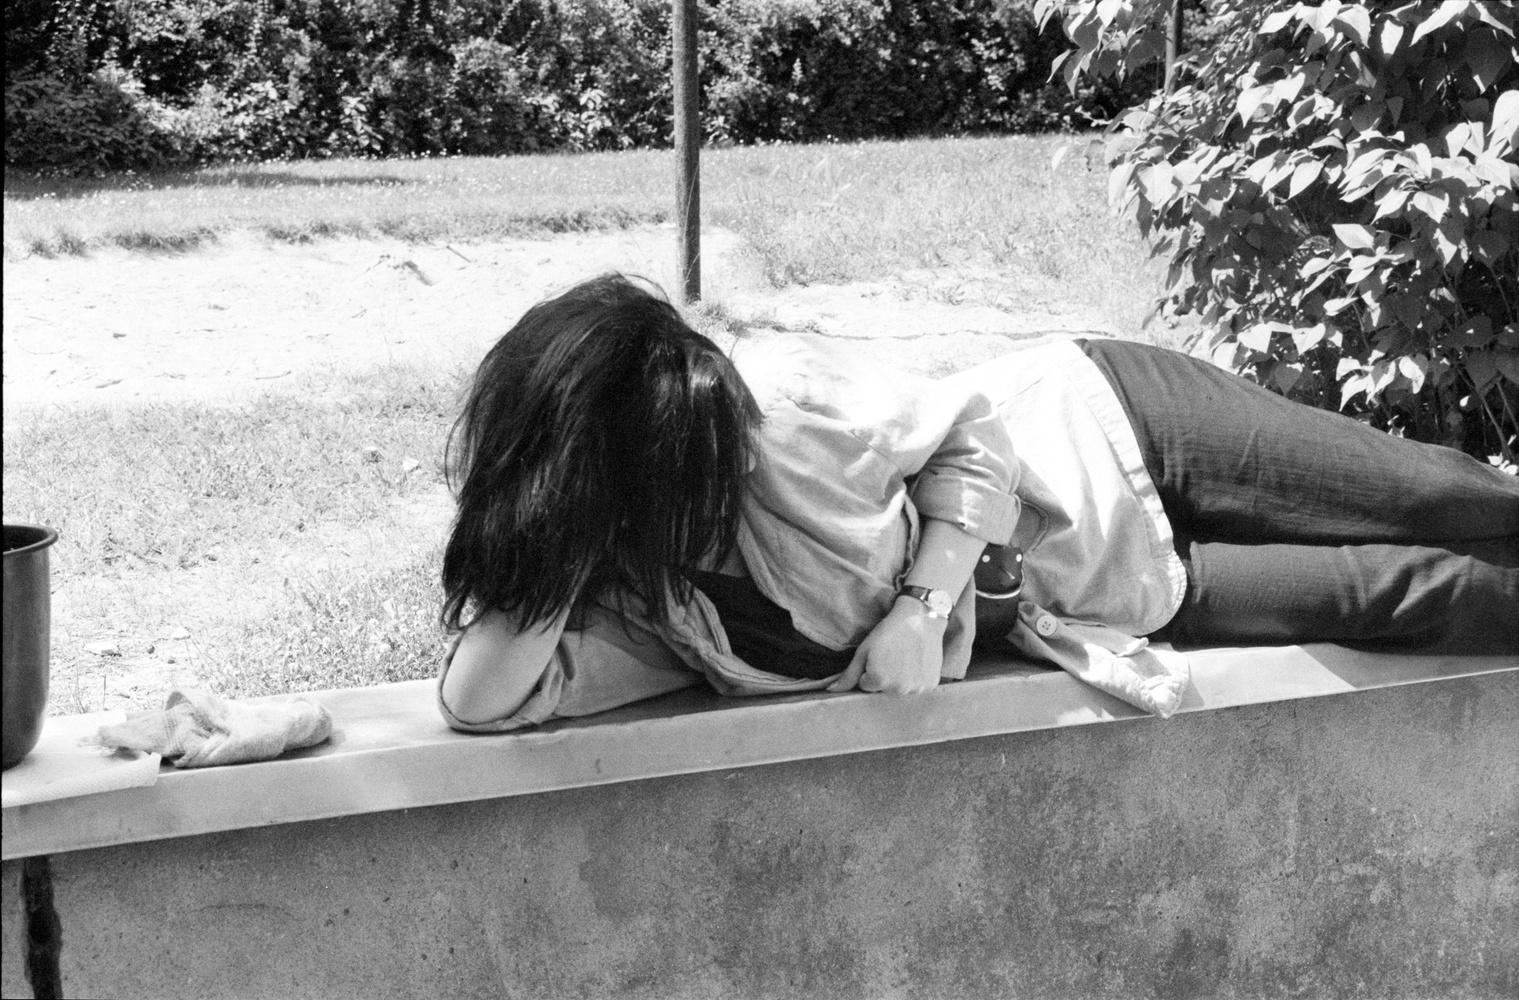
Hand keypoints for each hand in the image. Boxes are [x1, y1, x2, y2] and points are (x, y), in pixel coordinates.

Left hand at [826, 598, 945, 694]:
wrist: (920, 618)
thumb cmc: (888, 631)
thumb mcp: (864, 650)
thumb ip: (848, 674)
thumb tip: (831, 690)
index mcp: (878, 681)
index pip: (866, 685)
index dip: (869, 669)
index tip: (878, 654)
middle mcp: (898, 689)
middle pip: (884, 689)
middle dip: (885, 676)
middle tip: (892, 654)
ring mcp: (917, 688)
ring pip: (901, 689)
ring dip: (901, 678)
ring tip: (905, 657)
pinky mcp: (931, 684)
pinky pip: (918, 686)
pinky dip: (916, 677)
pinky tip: (917, 660)